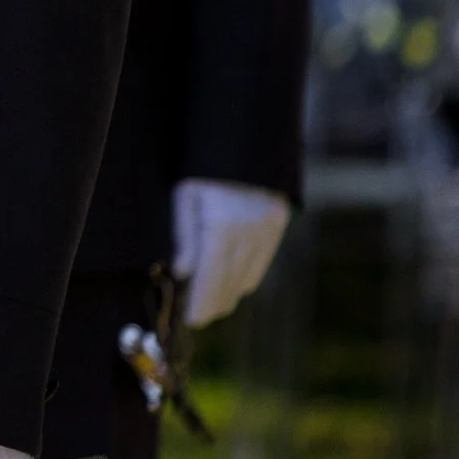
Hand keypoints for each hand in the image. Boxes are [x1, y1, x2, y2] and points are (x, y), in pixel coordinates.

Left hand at [172, 177, 290, 326]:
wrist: (247, 138)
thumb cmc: (205, 164)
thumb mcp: (185, 194)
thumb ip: (184, 235)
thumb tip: (182, 273)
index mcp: (222, 227)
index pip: (210, 279)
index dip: (200, 304)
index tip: (190, 320)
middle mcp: (248, 235)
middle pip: (231, 285)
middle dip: (213, 305)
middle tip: (196, 316)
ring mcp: (266, 232)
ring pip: (248, 279)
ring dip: (229, 294)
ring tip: (209, 302)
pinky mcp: (276, 227)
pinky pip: (260, 264)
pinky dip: (245, 278)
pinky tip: (231, 282)